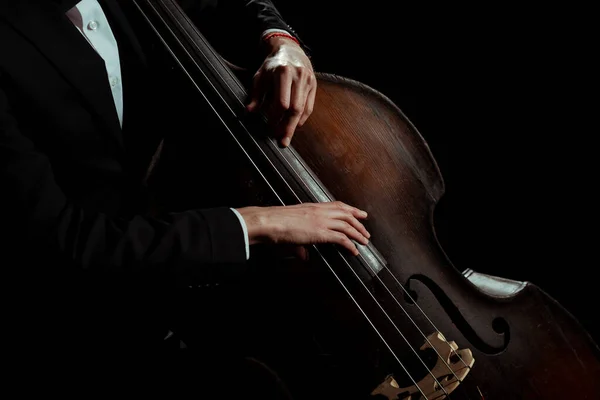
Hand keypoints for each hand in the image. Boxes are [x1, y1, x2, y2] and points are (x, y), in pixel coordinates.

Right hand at [235, 201, 369, 256]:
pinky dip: (350, 245)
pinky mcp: (321, 233)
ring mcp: (321, 221)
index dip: (351, 209)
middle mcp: (320, 211)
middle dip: (359, 222)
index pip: (337, 205)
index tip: (360, 213)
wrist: (270, 222)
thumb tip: (304, 256)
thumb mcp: (291, 228)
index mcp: (313, 207)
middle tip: (366, 229)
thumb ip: (301, 244)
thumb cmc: (276, 223)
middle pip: (346, 214)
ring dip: (358, 234)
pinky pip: (341, 238)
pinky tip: (354, 250)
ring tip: (364, 241)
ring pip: (347, 225)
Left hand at [246, 36, 315, 147]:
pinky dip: (302, 119)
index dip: (275, 118)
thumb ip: (255, 95)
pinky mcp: (314, 86)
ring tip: (286, 138)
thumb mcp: (260, 76)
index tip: (268, 128)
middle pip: (294, 109)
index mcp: (283, 72)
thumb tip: (249, 112)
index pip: (281, 102)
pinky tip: (294, 126)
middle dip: (287, 127)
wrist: (290, 51)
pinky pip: (309, 107)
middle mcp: (298, 76)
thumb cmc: (272, 66)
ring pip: (303, 110)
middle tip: (281, 142)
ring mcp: (308, 81)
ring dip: (294, 126)